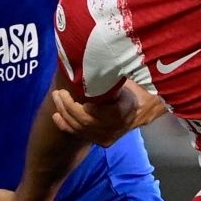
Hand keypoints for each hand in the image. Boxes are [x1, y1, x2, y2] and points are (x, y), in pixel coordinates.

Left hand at [49, 80, 166, 146]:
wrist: (143, 106)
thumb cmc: (132, 86)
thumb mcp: (124, 76)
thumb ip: (109, 73)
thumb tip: (93, 60)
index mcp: (124, 111)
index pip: (101, 115)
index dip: (87, 110)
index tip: (78, 98)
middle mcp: (116, 128)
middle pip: (86, 122)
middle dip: (68, 107)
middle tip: (59, 92)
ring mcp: (108, 137)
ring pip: (81, 129)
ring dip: (65, 114)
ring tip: (57, 98)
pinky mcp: (102, 140)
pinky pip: (80, 135)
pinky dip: (66, 125)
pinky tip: (57, 116)